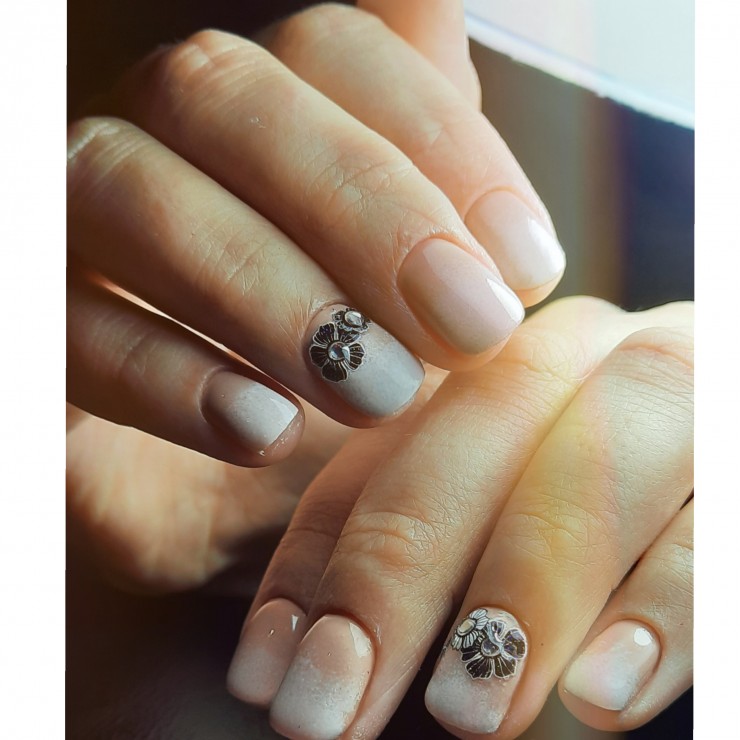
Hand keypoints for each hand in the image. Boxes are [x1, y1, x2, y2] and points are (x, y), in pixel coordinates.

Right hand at [67, 0, 564, 472]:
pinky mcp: (39, 336)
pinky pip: (66, 327)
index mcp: (260, 116)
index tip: (526, 269)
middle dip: (366, 212)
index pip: (335, 51)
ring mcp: (77, 231)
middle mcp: (159, 140)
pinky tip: (264, 429)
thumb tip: (452, 24)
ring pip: (133, 192)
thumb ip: (432, 182)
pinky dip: (168, 375)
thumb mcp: (412, 300)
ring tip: (377, 391)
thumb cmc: (342, 388)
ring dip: (272, 293)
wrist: (246, 498)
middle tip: (467, 329)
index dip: (439, 146)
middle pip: (224, 93)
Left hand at [227, 296, 692, 738]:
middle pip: (486, 415)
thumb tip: (294, 665)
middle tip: (327, 712)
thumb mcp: (476, 532)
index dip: (320, 553)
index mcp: (498, 357)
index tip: (265, 676)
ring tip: (466, 713)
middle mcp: (586, 347)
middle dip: (400, 563)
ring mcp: (685, 377)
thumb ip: (404, 558)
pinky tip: (603, 695)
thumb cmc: (569, 524)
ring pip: (610, 440)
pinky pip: (720, 511)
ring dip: (528, 579)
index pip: (387, 435)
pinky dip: (664, 604)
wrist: (690, 480)